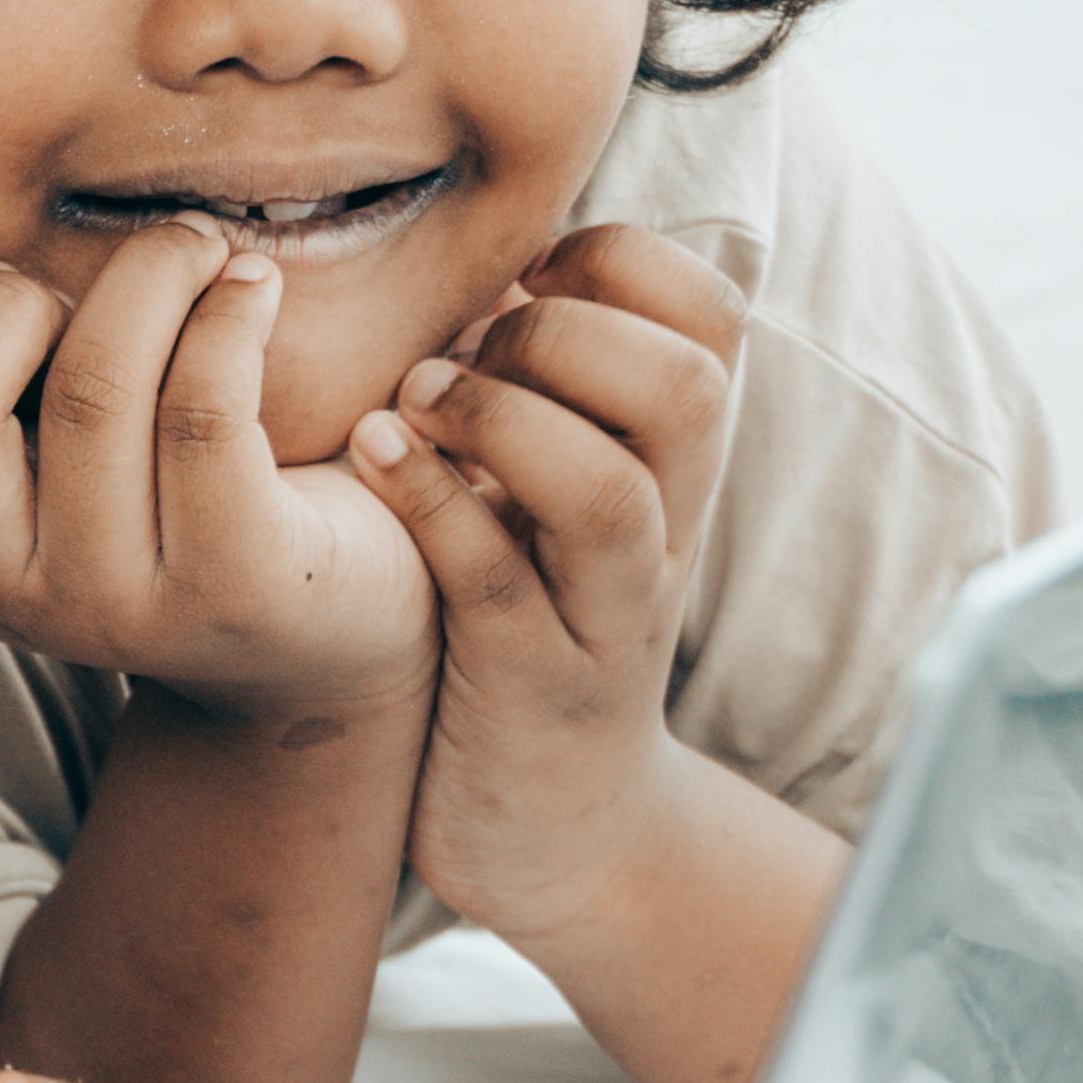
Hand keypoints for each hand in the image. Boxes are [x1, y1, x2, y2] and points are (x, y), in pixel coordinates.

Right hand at [0, 222, 442, 726]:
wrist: (329, 636)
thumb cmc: (182, 506)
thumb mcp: (55, 465)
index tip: (14, 283)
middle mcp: (11, 596)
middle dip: (10, 303)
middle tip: (92, 288)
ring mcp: (117, 606)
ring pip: (90, 389)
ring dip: (150, 273)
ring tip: (200, 252)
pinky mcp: (233, 586)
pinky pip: (202, 411)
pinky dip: (230, 312)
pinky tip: (253, 290)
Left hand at [340, 223, 746, 945]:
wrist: (556, 830)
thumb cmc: (534, 627)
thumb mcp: (563, 493)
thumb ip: (552, 386)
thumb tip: (489, 252)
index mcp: (675, 464)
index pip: (711, 314)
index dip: (618, 262)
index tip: (517, 278)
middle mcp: (664, 530)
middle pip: (687, 384)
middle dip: (565, 333)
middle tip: (462, 350)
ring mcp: (605, 616)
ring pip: (610, 489)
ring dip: (504, 420)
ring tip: (413, 403)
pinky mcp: (531, 688)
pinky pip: (499, 582)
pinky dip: (434, 505)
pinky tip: (372, 459)